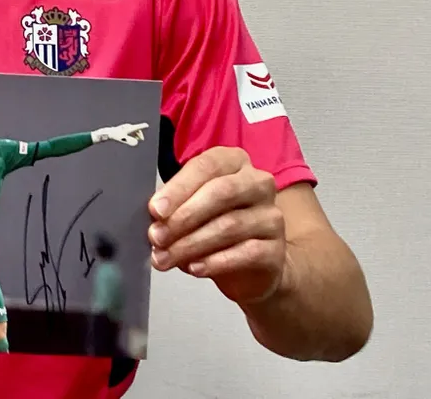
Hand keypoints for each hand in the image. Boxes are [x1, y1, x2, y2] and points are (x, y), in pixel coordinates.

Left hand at [91, 123, 147, 146]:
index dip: (142, 126)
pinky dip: (132, 134)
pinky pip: (130, 131)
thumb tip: (136, 143)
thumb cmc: (115, 135)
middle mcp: (127, 127)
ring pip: (133, 130)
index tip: (147, 125)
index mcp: (128, 128)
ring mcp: (124, 128)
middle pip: (136, 129)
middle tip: (142, 139)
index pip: (137, 127)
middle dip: (139, 134)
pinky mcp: (122, 130)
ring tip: (139, 139)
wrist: (107, 133)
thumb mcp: (123, 138)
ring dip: (136, 134)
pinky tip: (132, 138)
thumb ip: (130, 140)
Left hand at [147, 146, 285, 303]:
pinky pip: (246, 253)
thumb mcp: (192, 209)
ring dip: (190, 244)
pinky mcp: (277, 249)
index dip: (178, 188)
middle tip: (156, 236)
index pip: (206, 167)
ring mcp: (271, 216)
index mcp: (234, 162)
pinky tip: (194, 268)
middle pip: (220, 193)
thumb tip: (153, 218)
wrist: (252, 267)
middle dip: (183, 216)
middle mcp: (258, 183)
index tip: (155, 210)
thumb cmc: (216, 226)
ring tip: (165, 257)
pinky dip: (215, 262)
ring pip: (229, 226)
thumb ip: (175, 207)